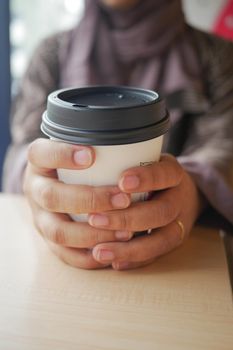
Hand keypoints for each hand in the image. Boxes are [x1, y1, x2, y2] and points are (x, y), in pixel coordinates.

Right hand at [23, 138, 130, 268]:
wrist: (57, 185)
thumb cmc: (78, 165)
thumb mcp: (79, 148)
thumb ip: (95, 145)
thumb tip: (129, 140)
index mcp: (39, 163)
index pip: (41, 154)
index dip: (63, 155)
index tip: (91, 155)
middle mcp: (35, 190)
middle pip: (52, 197)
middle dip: (89, 199)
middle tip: (123, 199)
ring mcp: (40, 218)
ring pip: (58, 231)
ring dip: (93, 234)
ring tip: (126, 231)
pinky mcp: (50, 241)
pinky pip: (65, 254)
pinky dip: (90, 256)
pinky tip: (114, 251)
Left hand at [88, 154, 204, 269]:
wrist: (181, 193)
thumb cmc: (152, 175)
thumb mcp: (146, 159)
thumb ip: (125, 160)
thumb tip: (83, 155)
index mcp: (173, 174)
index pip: (164, 174)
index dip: (145, 179)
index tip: (121, 182)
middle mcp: (179, 199)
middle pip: (161, 212)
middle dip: (127, 218)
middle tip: (95, 219)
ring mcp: (179, 223)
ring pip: (161, 240)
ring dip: (129, 248)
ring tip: (99, 251)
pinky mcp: (172, 242)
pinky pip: (157, 256)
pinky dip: (135, 260)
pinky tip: (113, 263)